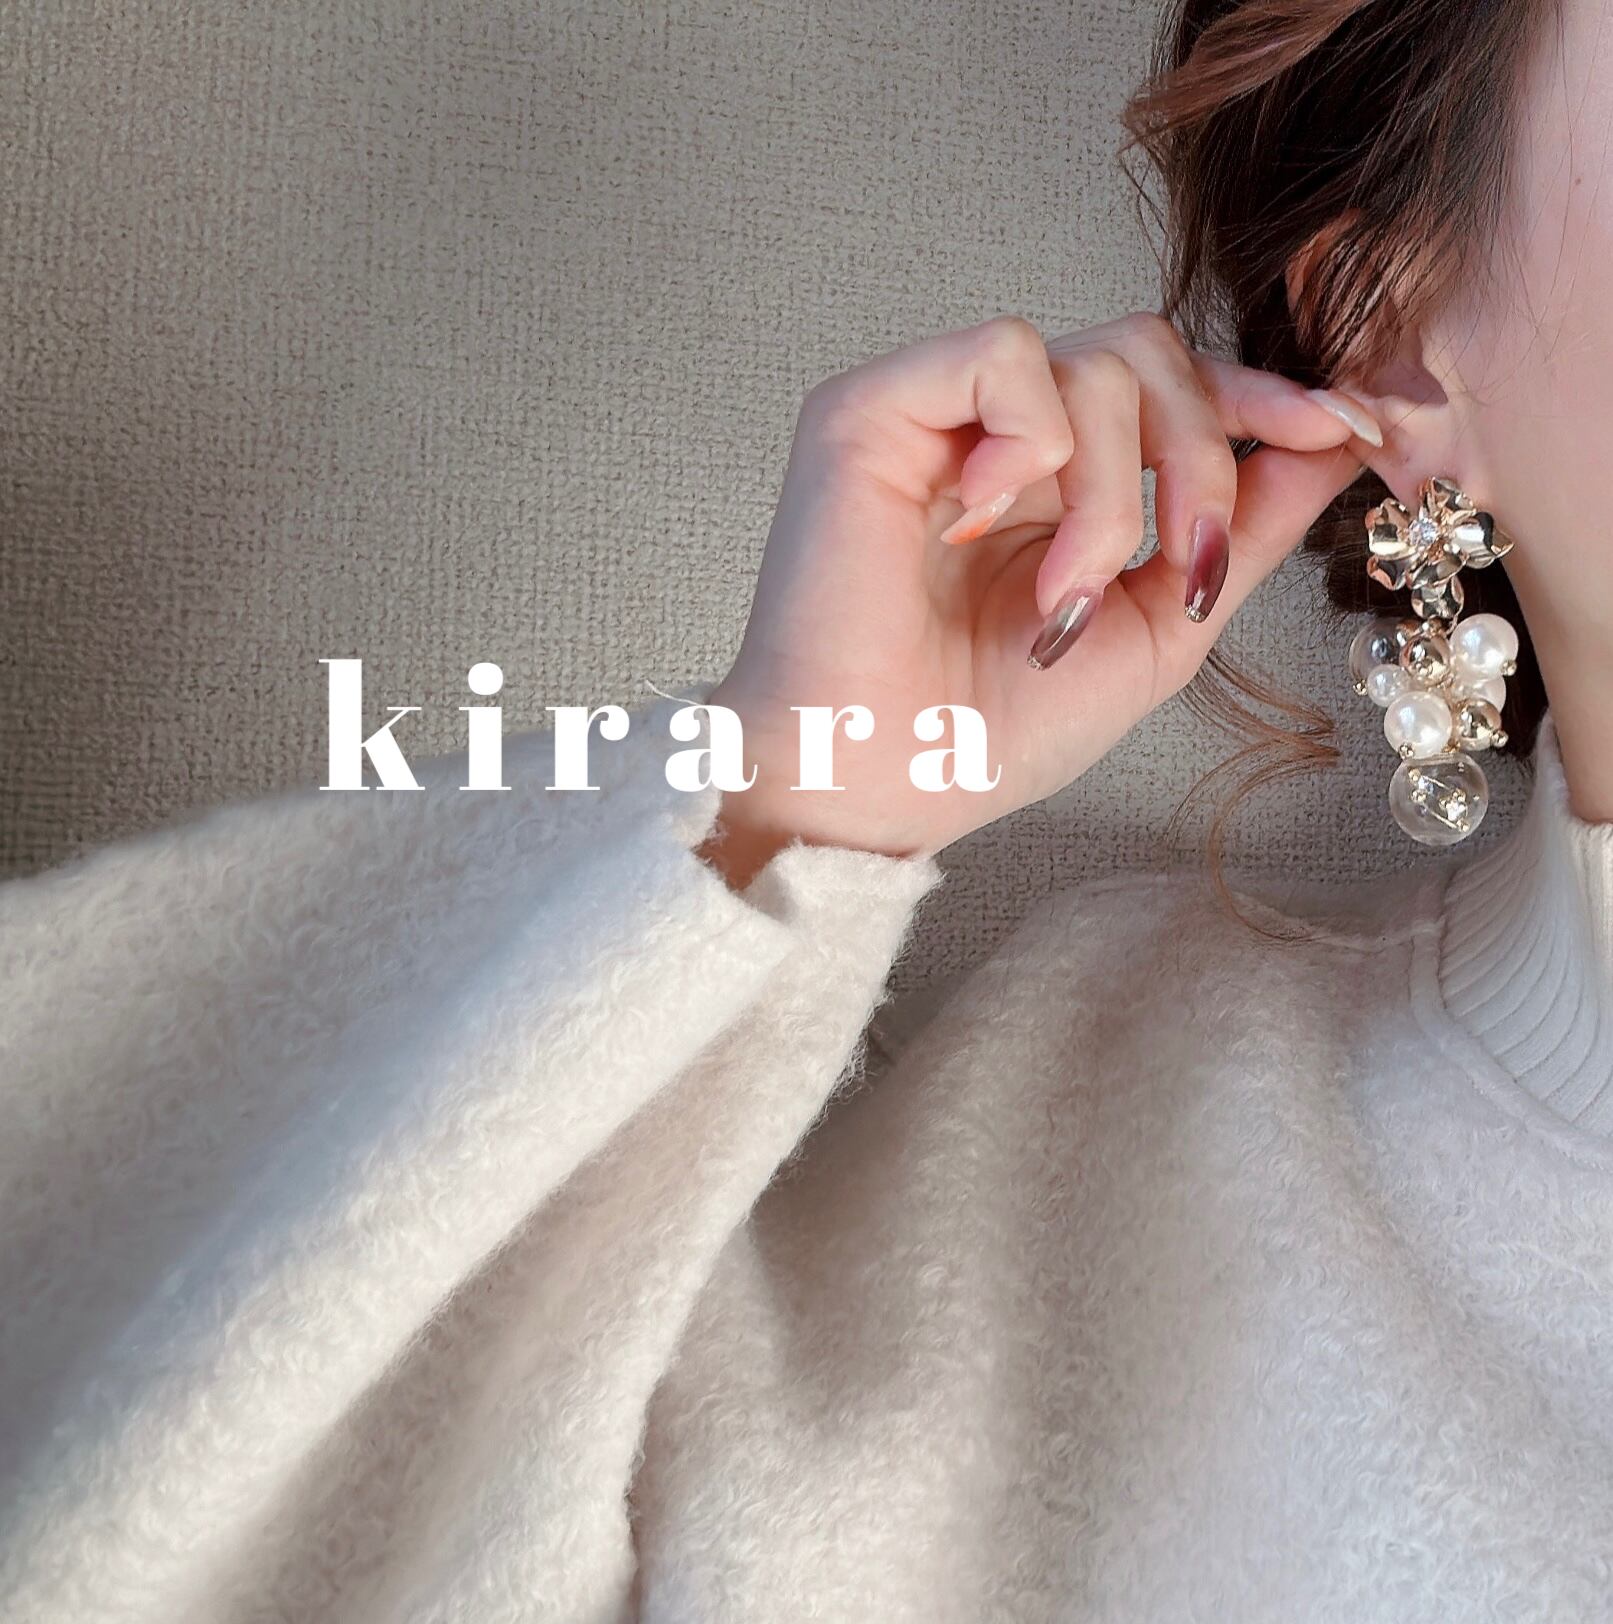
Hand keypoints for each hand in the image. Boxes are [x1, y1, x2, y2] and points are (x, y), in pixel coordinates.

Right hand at [705, 312, 1376, 882]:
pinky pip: (1003, 354)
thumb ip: (1240, 526)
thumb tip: (1338, 437)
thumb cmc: (992, 729)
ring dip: (1114, 492)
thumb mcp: (1156, 626)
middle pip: (1150, 353)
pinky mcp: (871, 409)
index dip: (1260, 397)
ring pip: (1093, 361)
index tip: (1346, 429)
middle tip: (1183, 569)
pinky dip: (1034, 445)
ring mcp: (933, 416)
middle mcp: (993, 436)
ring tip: (1063, 596)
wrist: (884, 783)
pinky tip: (987, 524)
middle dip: (1202, 461)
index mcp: (1051, 483)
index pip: (1170, 387)